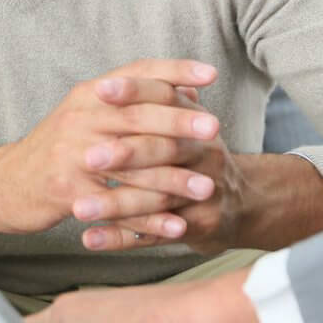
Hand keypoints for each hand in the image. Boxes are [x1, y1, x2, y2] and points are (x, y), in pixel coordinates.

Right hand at [0, 59, 221, 247]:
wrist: (5, 184)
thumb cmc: (59, 149)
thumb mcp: (89, 114)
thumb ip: (134, 102)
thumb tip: (188, 92)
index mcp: (90, 95)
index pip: (137, 74)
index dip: (174, 72)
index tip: (210, 74)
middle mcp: (81, 118)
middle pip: (137, 116)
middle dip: (179, 122)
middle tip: (215, 130)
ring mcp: (73, 155)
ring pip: (131, 165)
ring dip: (172, 179)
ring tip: (206, 188)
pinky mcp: (68, 192)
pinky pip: (117, 208)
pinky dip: (149, 220)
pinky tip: (176, 227)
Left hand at [76, 84, 254, 252]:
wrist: (244, 204)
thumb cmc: (197, 158)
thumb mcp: (186, 125)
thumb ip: (152, 105)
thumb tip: (103, 82)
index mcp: (197, 121)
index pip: (167, 98)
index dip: (135, 92)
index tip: (99, 89)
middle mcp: (206, 154)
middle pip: (164, 150)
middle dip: (125, 154)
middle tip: (87, 158)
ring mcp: (206, 192)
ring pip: (157, 198)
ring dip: (116, 205)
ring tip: (79, 210)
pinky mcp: (200, 226)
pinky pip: (156, 235)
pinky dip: (121, 238)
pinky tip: (90, 239)